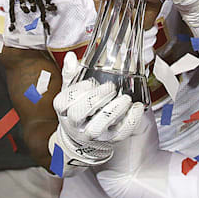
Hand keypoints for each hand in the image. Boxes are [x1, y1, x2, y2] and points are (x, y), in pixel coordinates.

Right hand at [49, 53, 144, 169]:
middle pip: (78, 114)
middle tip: (111, 87)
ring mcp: (92, 134)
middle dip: (95, 99)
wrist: (83, 137)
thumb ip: (71, 75)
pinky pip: (120, 133)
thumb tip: (71, 57)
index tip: (91, 82)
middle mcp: (75, 125)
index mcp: (64, 110)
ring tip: (125, 98)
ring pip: (97, 127)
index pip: (63, 102)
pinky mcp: (109, 140)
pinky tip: (136, 107)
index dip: (76, 91)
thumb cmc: (79, 108)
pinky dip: (130, 120)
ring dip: (113, 111)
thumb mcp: (71, 92)